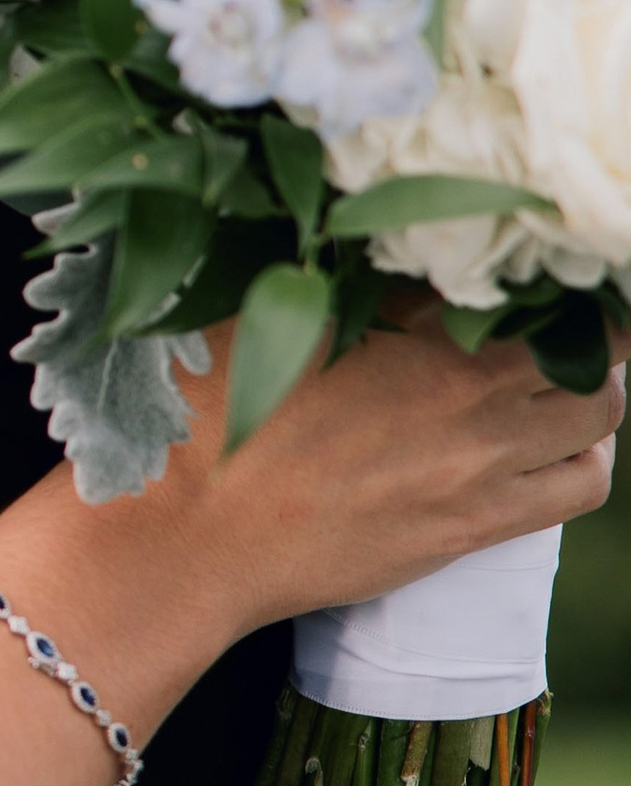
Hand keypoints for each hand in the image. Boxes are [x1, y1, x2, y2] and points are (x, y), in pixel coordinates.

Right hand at [176, 305, 621, 632]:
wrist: (195, 534)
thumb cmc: (216, 417)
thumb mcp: (279, 316)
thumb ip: (361, 279)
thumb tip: (414, 250)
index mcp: (423, 324)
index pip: (537, 281)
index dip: (549, 275)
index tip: (534, 276)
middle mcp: (471, 388)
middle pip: (592, 341)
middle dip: (581, 328)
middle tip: (548, 328)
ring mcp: (483, 461)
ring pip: (601, 410)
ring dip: (590, 390)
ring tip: (552, 387)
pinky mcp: (477, 525)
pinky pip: (584, 486)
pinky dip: (585, 458)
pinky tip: (550, 449)